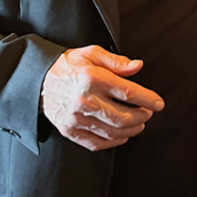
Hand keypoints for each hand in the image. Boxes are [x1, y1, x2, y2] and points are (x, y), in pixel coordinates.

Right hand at [41, 45, 164, 151]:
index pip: (128, 92)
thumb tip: (138, 66)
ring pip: (113, 131)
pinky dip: (114, 142)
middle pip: (123, 116)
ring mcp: (77, 118)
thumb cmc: (67, 66)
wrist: (37, 81)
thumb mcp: (91, 54)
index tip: (158, 103)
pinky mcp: (70, 130)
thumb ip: (116, 61)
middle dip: (142, 116)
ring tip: (139, 123)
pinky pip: (97, 143)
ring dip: (132, 130)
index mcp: (92, 78)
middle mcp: (85, 100)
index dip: (148, 99)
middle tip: (148, 113)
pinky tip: (122, 135)